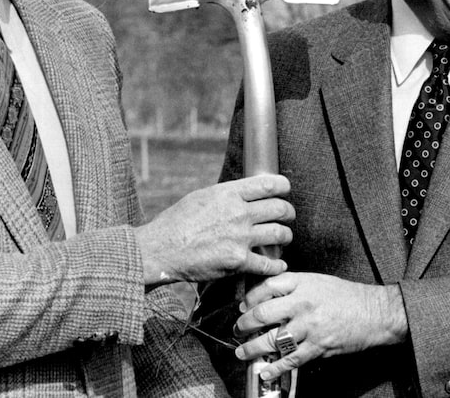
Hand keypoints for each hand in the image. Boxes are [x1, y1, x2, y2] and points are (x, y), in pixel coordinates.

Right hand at [135, 174, 293, 285]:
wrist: (161, 249)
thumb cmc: (177, 221)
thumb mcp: (201, 197)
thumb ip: (225, 196)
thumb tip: (242, 194)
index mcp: (229, 193)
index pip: (268, 184)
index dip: (283, 186)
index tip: (285, 190)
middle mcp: (239, 213)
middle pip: (280, 209)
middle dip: (288, 212)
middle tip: (288, 216)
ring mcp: (240, 238)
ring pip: (280, 234)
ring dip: (286, 236)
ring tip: (284, 238)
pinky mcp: (238, 261)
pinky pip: (269, 264)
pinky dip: (277, 265)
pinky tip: (279, 265)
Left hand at [233, 272, 408, 381]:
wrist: (374, 312)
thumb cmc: (346, 295)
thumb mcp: (317, 280)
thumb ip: (293, 285)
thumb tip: (268, 295)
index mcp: (302, 283)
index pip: (267, 287)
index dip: (250, 298)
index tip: (243, 306)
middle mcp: (303, 303)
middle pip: (264, 313)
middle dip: (245, 324)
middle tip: (237, 328)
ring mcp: (310, 327)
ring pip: (274, 340)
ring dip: (253, 348)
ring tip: (242, 352)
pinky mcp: (318, 347)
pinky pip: (291, 359)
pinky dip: (275, 367)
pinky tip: (265, 370)